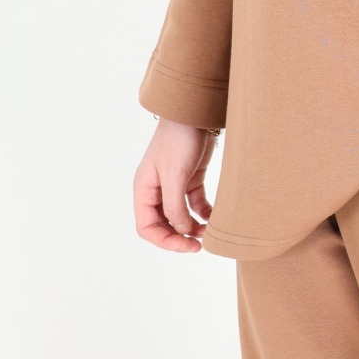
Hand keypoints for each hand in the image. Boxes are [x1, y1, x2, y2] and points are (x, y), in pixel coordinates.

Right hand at [133, 119, 218, 252]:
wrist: (196, 113)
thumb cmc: (179, 140)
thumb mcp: (175, 175)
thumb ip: (174, 206)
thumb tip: (181, 231)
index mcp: (144, 189)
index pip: (146, 226)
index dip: (164, 241)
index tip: (185, 246)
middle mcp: (156, 190)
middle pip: (163, 224)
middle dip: (179, 237)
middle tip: (198, 246)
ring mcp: (174, 185)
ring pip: (180, 216)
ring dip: (192, 227)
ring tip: (208, 232)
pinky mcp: (191, 179)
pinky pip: (195, 204)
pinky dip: (203, 214)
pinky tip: (214, 218)